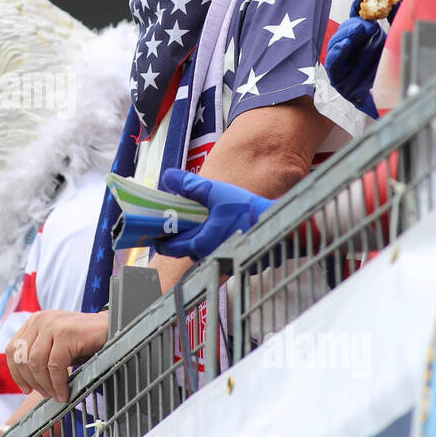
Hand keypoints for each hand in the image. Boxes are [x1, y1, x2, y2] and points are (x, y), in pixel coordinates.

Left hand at [6, 309, 107, 402]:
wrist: (112, 330)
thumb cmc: (84, 343)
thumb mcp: (56, 346)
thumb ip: (39, 355)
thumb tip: (25, 382)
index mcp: (35, 322)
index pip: (13, 349)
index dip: (16, 373)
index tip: (26, 389)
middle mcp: (40, 320)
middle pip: (23, 358)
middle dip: (33, 382)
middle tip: (46, 395)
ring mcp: (53, 324)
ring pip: (36, 363)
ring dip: (46, 385)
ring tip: (56, 395)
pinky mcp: (66, 333)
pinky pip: (55, 366)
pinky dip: (58, 384)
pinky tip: (64, 392)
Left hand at [155, 168, 273, 258]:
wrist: (279, 223)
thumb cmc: (246, 210)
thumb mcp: (215, 192)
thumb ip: (189, 185)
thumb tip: (168, 177)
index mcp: (200, 244)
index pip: (170, 248)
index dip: (160, 240)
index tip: (156, 234)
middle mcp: (210, 257)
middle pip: (186, 250)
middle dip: (181, 237)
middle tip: (179, 223)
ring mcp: (225, 260)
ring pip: (205, 251)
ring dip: (201, 239)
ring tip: (203, 222)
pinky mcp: (239, 259)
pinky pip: (222, 252)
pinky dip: (218, 242)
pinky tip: (225, 229)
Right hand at [324, 0, 394, 118]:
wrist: (402, 100)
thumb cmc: (400, 73)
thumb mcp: (399, 41)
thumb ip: (396, 20)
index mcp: (367, 42)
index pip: (357, 21)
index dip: (358, 8)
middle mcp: (355, 52)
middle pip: (345, 31)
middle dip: (354, 25)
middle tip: (368, 25)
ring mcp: (346, 66)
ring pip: (335, 44)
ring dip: (344, 36)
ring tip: (357, 33)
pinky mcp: (341, 81)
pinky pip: (332, 65)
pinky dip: (335, 53)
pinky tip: (344, 47)